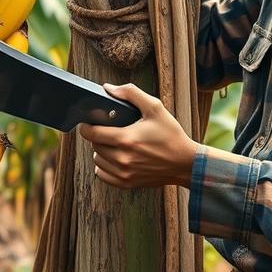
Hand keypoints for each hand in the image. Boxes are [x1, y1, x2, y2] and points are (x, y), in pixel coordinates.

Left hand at [78, 83, 198, 188]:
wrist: (185, 162)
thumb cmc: (170, 134)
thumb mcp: (155, 108)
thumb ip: (131, 93)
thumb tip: (108, 88)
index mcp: (126, 139)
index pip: (92, 134)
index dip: (86, 126)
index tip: (87, 122)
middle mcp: (123, 159)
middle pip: (94, 146)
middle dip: (98, 136)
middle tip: (108, 130)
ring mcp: (124, 173)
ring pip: (97, 160)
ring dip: (101, 151)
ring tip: (114, 144)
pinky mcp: (127, 183)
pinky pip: (102, 174)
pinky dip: (104, 166)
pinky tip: (115, 158)